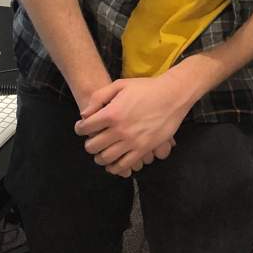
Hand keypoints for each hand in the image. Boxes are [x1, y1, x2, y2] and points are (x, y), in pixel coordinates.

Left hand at [74, 72, 195, 175]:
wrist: (172, 95)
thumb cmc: (145, 88)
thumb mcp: (119, 85)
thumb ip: (99, 97)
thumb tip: (84, 115)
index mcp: (112, 113)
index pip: (86, 128)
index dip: (80, 129)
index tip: (82, 128)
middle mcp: (119, 130)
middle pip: (93, 146)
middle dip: (88, 144)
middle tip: (91, 140)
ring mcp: (132, 142)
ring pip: (106, 158)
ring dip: (99, 157)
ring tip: (100, 152)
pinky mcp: (143, 150)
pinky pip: (124, 165)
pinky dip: (114, 168)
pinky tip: (113, 163)